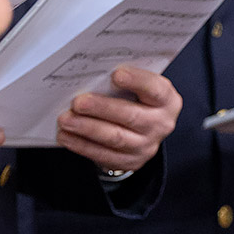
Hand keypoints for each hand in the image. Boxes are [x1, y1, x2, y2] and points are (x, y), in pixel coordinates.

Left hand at [56, 67, 180, 172]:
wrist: (143, 129)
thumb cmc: (138, 98)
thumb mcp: (141, 87)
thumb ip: (127, 78)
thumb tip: (95, 71)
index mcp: (167, 101)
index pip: (155, 90)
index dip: (137, 81)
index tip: (116, 74)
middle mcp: (161, 124)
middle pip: (131, 116)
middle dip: (101, 108)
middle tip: (78, 102)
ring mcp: (146, 146)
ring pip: (115, 138)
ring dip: (87, 128)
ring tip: (65, 119)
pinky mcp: (130, 161)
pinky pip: (103, 155)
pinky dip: (82, 145)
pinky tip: (66, 136)